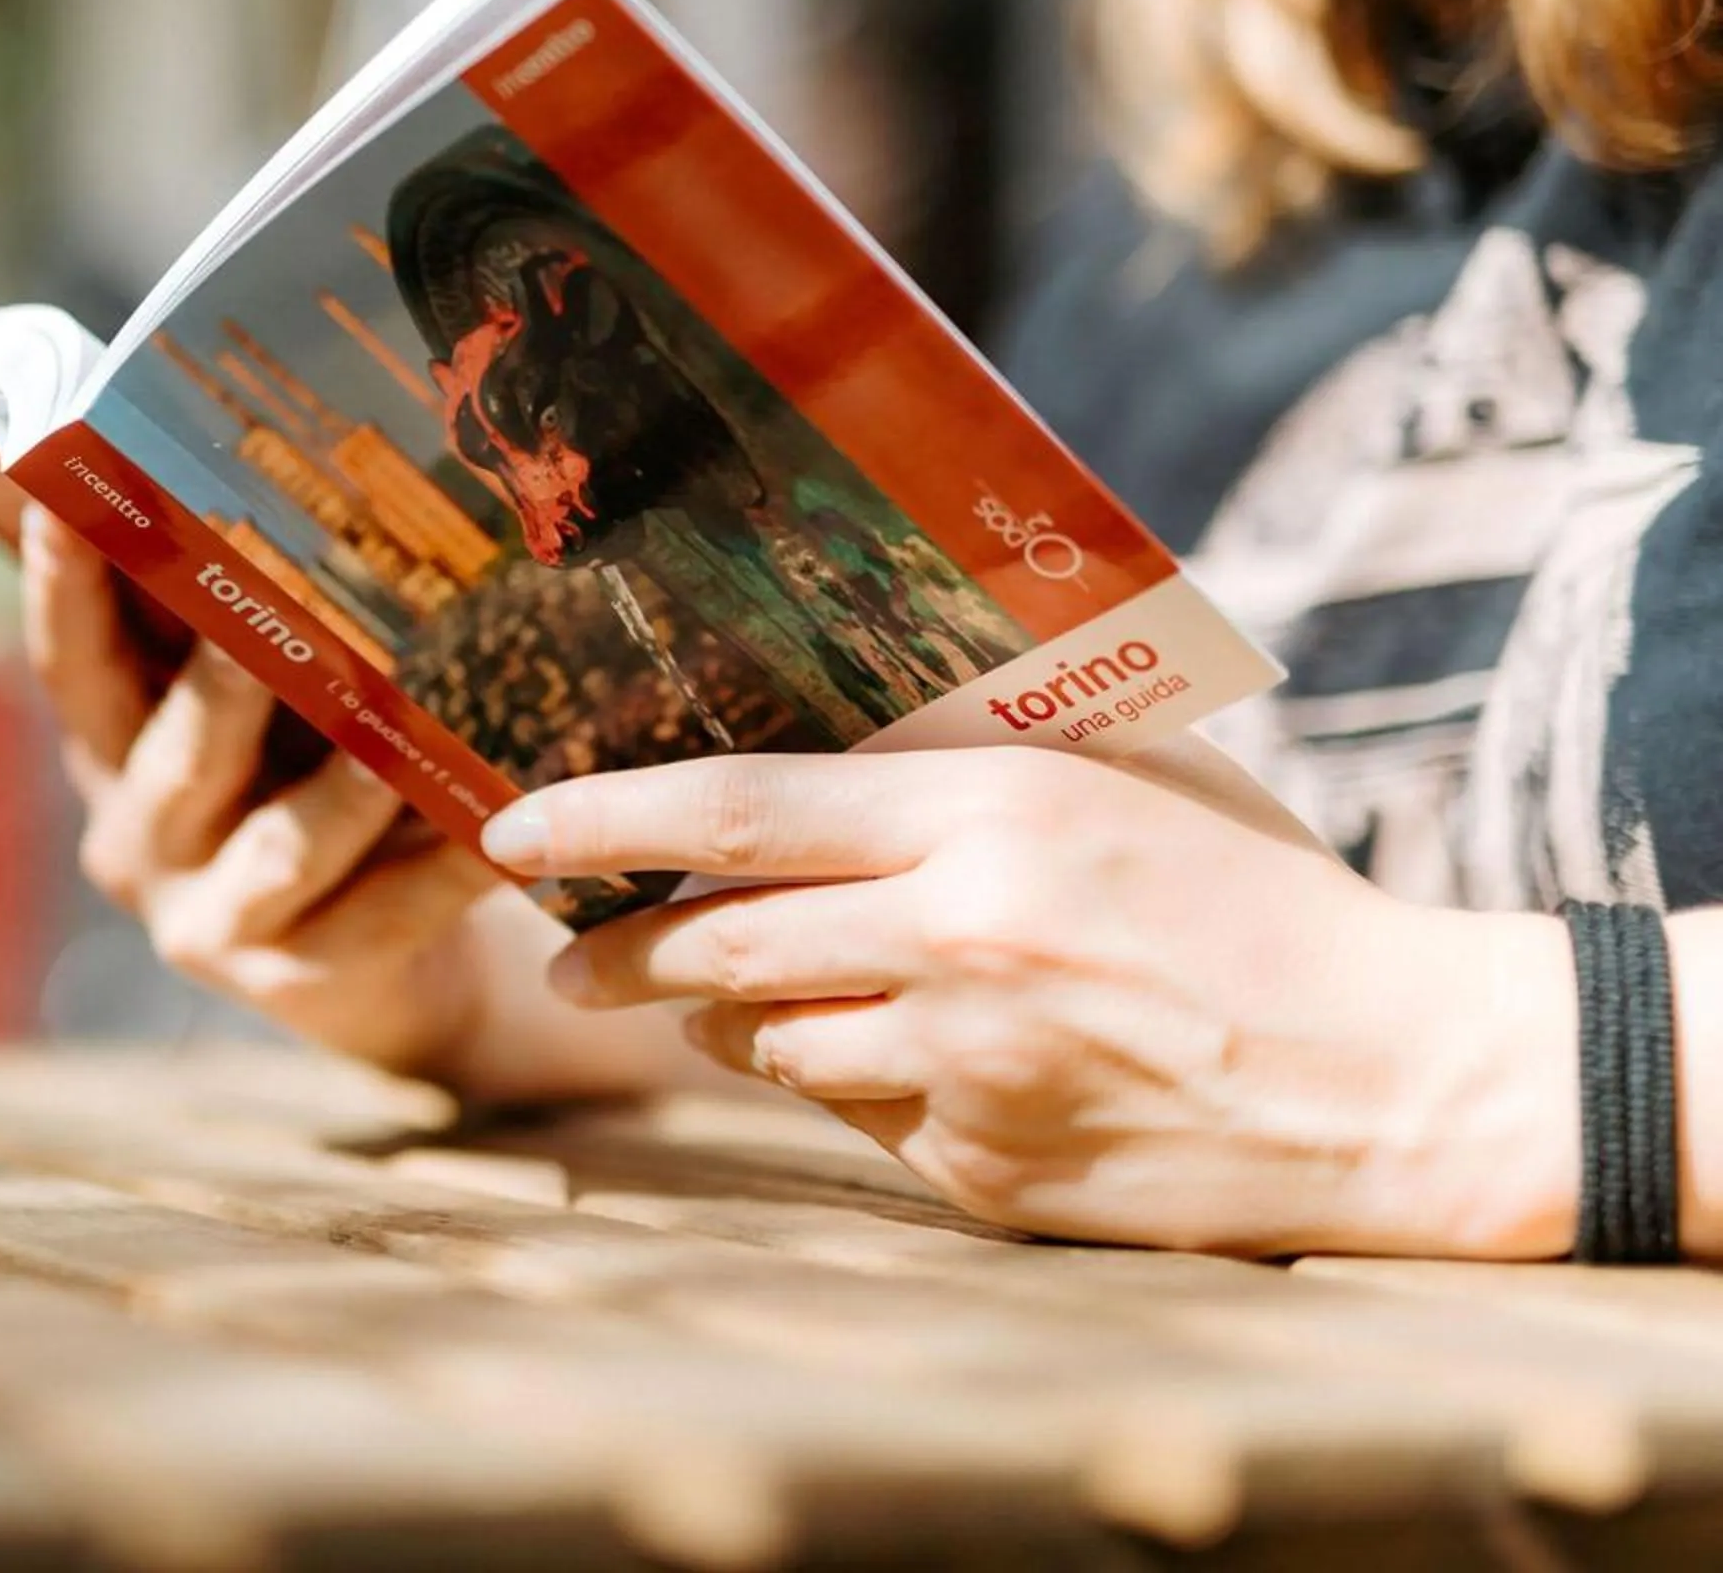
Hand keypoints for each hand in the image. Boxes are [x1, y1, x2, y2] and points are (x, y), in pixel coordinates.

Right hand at [21, 507, 505, 1076]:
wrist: (381, 984)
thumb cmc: (312, 795)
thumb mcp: (260, 719)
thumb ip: (237, 630)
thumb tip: (264, 472)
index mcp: (114, 761)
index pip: (72, 664)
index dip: (59, 582)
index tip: (59, 485)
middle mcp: (141, 843)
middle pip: (175, 755)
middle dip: (222, 681)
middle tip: (264, 609)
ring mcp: (213, 924)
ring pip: (282, 845)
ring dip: (344, 784)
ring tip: (401, 739)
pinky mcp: (301, 988)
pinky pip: (384, 915)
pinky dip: (444, 871)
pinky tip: (499, 827)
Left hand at [484, 746, 1579, 1256]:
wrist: (1394, 1079)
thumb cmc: (1256, 899)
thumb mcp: (1123, 778)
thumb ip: (967, 757)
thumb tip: (811, 729)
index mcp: (984, 822)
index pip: (733, 812)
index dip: (600, 819)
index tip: (508, 828)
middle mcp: (953, 945)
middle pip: (711, 947)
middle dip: (614, 948)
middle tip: (565, 946)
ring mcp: (962, 1071)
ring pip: (763, 1043)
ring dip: (723, 1020)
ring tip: (723, 997)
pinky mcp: (979, 1172)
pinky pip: (852, 1118)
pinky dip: (845, 1081)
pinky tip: (896, 1056)